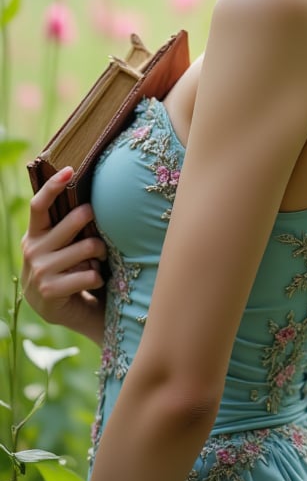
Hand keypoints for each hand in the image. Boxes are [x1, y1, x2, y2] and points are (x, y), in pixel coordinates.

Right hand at [22, 168, 107, 342]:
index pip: (39, 205)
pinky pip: (89, 274)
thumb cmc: (66, 269)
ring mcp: (40, 271)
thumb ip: (66, 225)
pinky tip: (93, 281)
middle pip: (72, 221)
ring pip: (87, 247)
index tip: (70, 170)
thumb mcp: (60, 245)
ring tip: (97, 261)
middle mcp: (32, 250)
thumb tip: (89, 197)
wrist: (59, 310)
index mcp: (34, 234)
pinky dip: (98, 277)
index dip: (53, 186)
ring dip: (100, 254)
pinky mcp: (51, 291)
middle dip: (92, 221)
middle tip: (99, 231)